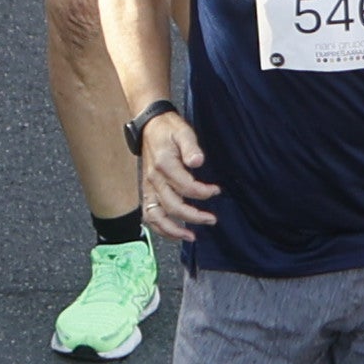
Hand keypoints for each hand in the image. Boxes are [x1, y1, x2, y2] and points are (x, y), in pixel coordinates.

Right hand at [139, 114, 218, 236]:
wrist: (150, 126)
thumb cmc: (169, 130)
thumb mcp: (183, 131)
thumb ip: (191, 147)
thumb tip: (198, 162)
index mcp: (164, 164)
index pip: (185, 186)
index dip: (203, 192)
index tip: (216, 191)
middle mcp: (154, 179)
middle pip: (173, 206)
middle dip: (193, 216)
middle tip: (211, 219)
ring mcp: (148, 187)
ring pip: (156, 216)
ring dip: (172, 230)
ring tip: (190, 237)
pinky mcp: (147, 191)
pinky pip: (149, 215)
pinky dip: (160, 228)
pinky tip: (174, 232)